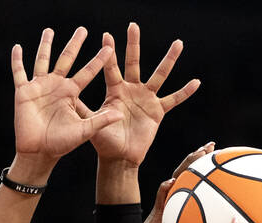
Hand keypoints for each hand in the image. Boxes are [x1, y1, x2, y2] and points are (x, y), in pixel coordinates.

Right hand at [11, 28, 121, 163]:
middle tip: (83, 30)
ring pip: (42, 60)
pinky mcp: (24, 92)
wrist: (39, 152)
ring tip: (49, 31)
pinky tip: (17, 47)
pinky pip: (19, 73)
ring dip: (45, 46)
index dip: (98, 60)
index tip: (110, 47)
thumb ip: (101, 120)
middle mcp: (57, 86)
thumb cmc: (61, 144)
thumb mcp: (84, 131)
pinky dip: (17, 60)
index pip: (88, 72)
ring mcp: (40, 87)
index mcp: (71, 93)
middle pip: (67, 59)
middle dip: (74, 44)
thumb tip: (121, 114)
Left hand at [81, 23, 200, 166]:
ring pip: (159, 75)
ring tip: (178, 43)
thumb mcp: (90, 123)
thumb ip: (81, 109)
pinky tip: (196, 82)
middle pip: (134, 62)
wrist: (120, 157)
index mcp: (114, 91)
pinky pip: (173, 99)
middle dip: (133, 44)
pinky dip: (184, 92)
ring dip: (169, 60)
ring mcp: (146, 98)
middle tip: (133, 26)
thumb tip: (65, 96)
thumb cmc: (103, 142)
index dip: (109, 53)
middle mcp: (131, 90)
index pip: (111, 68)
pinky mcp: (157, 110)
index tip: (106, 35)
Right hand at [129, 142, 214, 222]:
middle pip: (187, 170)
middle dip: (198, 155)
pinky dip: (165, 188)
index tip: (219, 152)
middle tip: (211, 145)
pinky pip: (160, 195)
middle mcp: (176, 194)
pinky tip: (170, 182)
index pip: (196, 175)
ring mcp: (166, 199)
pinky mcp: (157, 207)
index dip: (206, 163)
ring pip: (176, 177)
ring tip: (196, 154)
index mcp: (185, 197)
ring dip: (185, 165)